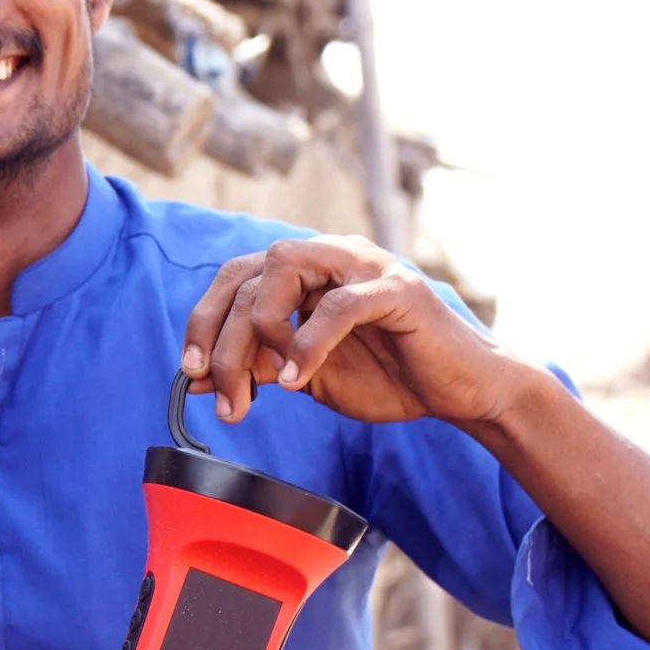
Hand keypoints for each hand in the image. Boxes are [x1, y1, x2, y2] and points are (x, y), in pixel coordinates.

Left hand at [181, 236, 526, 430]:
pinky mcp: (396, 289)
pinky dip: (308, 343)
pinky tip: (298, 379)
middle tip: (224, 395)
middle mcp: (330, 255)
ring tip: (270, 383)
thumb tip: (196, 380)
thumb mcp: (305, 375)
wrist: (458, 391)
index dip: (204, 321)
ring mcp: (365, 265)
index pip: (235, 277)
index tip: (191, 372)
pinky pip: (337, 304)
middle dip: (225, 339)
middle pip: (250, 274)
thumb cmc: (388, 376)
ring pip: (283, 270)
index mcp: (306, 272)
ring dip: (261, 331)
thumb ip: (257, 368)